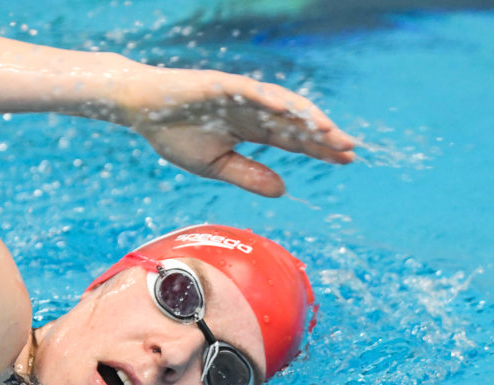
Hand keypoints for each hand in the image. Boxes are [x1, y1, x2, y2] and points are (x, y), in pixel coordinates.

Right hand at [121, 68, 355, 196]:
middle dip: (322, 134)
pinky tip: (287, 110)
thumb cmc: (175, 134)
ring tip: (326, 130)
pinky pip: (250, 91)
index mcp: (252, 128)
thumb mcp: (215, 165)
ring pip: (280, 104)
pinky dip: (268, 98)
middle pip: (295, 122)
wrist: (143, 111)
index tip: (346, 159)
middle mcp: (253, 109)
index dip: (319, 148)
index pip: (293, 139)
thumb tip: (284, 190)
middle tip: (350, 148)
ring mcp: (240, 95)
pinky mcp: (221, 84)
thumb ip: (249, 175)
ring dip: (303, 115)